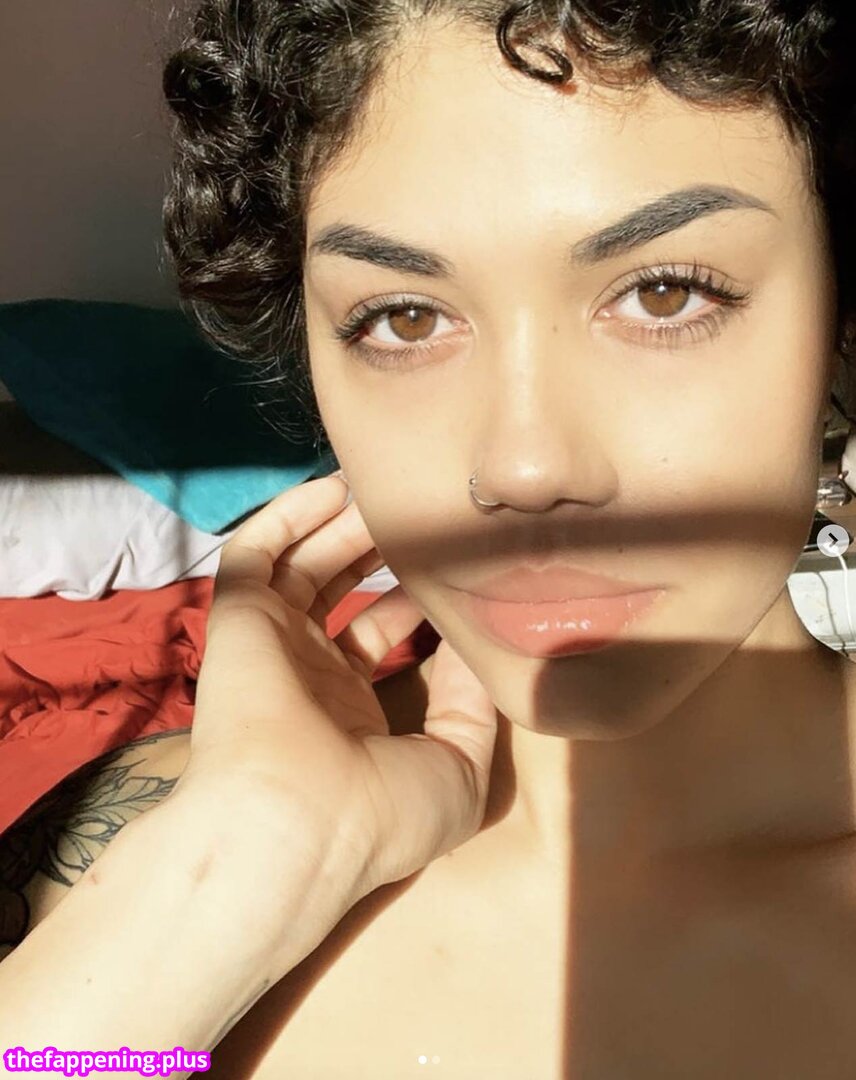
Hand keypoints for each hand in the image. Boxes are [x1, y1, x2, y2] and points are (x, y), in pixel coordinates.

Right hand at [176, 472, 496, 910]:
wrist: (299, 823)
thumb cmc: (382, 812)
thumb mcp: (459, 767)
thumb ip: (472, 703)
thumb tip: (474, 645)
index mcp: (351, 707)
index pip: (379, 632)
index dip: (414, 597)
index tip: (450, 565)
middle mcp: (308, 669)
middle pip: (340, 587)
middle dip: (376, 548)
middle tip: (415, 515)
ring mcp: (272, 641)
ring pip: (299, 562)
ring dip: (337, 524)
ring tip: (380, 491)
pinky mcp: (239, 618)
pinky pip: (254, 553)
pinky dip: (287, 517)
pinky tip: (331, 491)